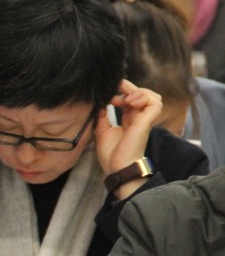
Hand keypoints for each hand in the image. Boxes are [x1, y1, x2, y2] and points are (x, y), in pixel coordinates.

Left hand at [95, 79, 161, 198]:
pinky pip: (155, 103)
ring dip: (138, 92)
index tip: (108, 96)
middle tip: (116, 88)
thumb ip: (102, 117)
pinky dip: (144, 98)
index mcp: (129, 120)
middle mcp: (139, 118)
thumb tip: (100, 104)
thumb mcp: (102, 131)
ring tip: (125, 99)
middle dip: (129, 87)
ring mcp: (144, 120)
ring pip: (153, 96)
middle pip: (142, 94)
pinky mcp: (147, 122)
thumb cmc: (111, 155)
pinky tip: (130, 102)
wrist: (118, 168)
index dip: (121, 92)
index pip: (131, 99)